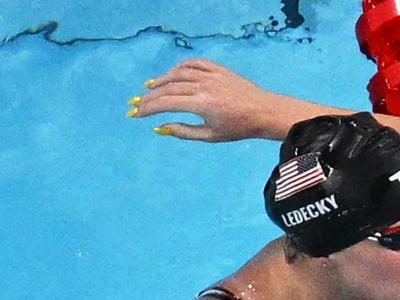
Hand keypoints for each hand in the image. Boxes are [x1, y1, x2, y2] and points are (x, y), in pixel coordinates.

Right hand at [130, 58, 294, 141]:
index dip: (148, 108)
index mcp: (202, 104)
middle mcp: (204, 86)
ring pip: (178, 73)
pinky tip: (172, 75)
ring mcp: (211, 75)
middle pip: (168, 88)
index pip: (166, 103)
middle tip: (137, 104)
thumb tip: (160, 128)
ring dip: (161, 80)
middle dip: (150, 97)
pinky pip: (193, 64)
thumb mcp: (210, 136)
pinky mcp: (218, 69)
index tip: (135, 114)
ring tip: (149, 88)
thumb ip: (184, 132)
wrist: (264, 112)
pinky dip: (179, 68)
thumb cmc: (239, 128)